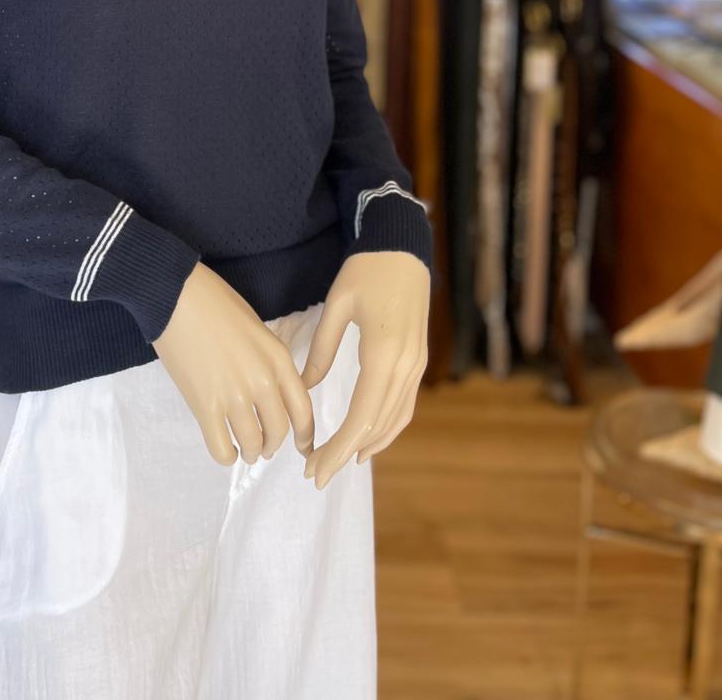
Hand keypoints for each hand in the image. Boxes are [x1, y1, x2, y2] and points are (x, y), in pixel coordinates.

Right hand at [153, 261, 315, 466]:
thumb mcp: (256, 329)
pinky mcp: (205, 406)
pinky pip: (222, 448)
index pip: (303, 410)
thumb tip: (270, 392)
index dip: (305, 436)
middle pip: (278, 431)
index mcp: (278, 359)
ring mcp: (234, 396)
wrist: (175, 296)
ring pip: (252, 444)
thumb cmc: (214, 303)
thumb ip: (269, 362)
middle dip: (273, 445)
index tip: (302, 447)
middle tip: (265, 447)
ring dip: (250, 452)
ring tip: (245, 450)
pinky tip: (224, 448)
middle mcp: (262, 381)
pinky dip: (226, 455)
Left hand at [299, 251, 429, 488]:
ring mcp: (417, 365)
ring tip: (337, 462)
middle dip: (346, 455)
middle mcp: (406, 366)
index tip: (314, 469)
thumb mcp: (336, 306)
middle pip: (376, 426)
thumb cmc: (365, 271)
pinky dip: (386, 428)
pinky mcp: (418, 360)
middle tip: (316, 474)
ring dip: (367, 445)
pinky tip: (367, 439)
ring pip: (394, 420)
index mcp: (383, 354)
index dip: (337, 448)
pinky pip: (404, 405)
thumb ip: (321, 350)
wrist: (402, 246)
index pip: (360, 417)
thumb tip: (303, 388)